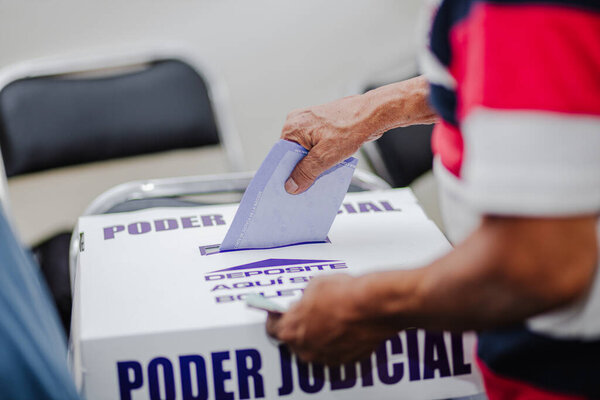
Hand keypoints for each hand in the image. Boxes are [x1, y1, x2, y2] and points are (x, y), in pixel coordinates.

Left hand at [266, 274, 393, 364]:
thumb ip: (305, 297)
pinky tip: (346, 326)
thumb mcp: (315, 284)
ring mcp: (326, 357)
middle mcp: (306, 349)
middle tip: (309, 313)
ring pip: (316, 348)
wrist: (372, 306)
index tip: (280, 313)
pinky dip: (338, 342)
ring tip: (331, 318)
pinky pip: (337, 351)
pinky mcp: (347, 359)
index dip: (277, 318)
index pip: (273, 329)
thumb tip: (309, 297)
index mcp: (290, 330)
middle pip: (295, 341)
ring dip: (319, 336)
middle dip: (300, 327)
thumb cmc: (344, 295)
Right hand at [281, 94, 380, 193]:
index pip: (281, 156)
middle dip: (301, 171)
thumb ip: (306, 172)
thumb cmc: (351, 127)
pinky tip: (329, 166)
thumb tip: (291, 185)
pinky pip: (316, 147)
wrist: (373, 114)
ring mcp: (311, 124)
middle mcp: (299, 123)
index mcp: (293, 127)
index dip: (285, 173)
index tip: (288, 188)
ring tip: (320, 176)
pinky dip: (321, 157)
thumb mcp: (325, 156)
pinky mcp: (322, 127)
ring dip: (313, 165)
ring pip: (306, 152)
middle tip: (306, 186)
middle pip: (293, 154)